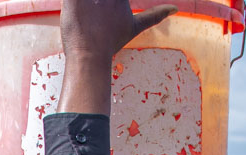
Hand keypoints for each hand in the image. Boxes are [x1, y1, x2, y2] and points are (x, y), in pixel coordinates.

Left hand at [61, 0, 178, 62]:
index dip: (111, 4)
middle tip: (97, 12)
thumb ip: (154, 15)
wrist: (90, 57)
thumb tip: (174, 9)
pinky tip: (77, 8)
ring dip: (86, 3)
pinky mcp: (71, 0)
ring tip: (88, 12)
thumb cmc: (110, 43)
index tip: (109, 14)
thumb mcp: (134, 27)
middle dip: (98, 2)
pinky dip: (71, 2)